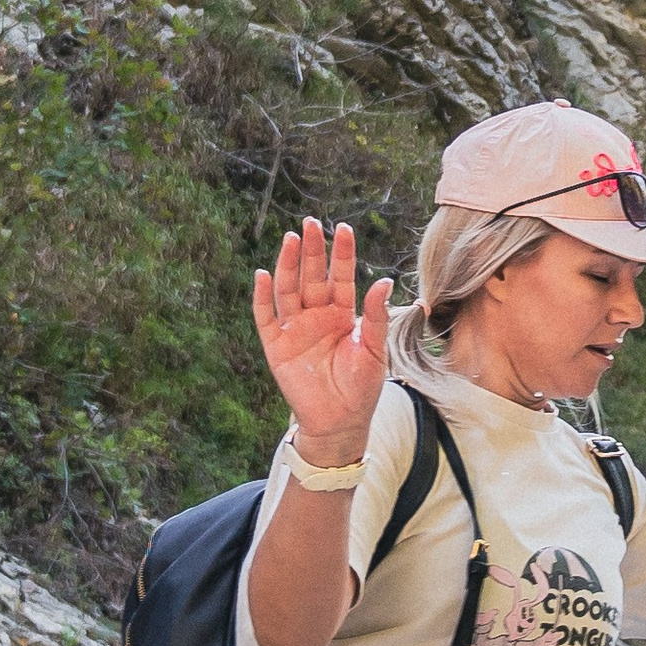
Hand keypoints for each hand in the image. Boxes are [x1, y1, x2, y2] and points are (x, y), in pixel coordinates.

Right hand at [252, 218, 391, 454]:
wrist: (341, 422)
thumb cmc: (362, 387)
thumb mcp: (374, 350)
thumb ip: (375, 316)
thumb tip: (383, 281)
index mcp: (342, 314)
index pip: (341, 276)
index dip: (342, 254)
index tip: (344, 228)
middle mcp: (317, 316)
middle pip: (312, 276)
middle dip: (312, 250)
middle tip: (311, 223)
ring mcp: (295, 329)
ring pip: (288, 289)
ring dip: (289, 264)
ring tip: (291, 239)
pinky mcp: (277, 346)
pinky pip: (266, 317)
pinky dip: (262, 296)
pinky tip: (262, 274)